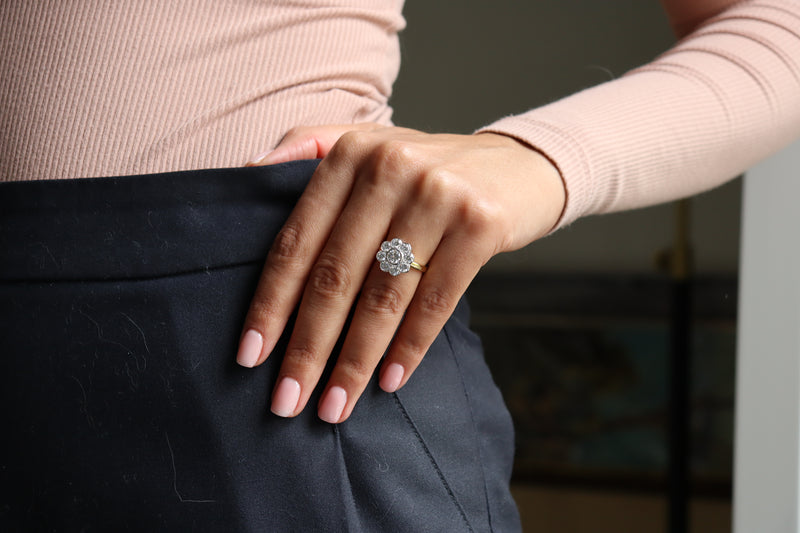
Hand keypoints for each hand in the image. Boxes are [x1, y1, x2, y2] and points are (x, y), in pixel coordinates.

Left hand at [237, 123, 564, 422]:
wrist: (518, 166)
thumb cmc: (428, 170)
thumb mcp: (370, 144)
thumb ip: (309, 148)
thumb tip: (247, 170)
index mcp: (351, 153)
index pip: (297, 240)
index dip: (271, 304)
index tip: (250, 356)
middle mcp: (390, 168)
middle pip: (336, 276)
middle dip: (307, 347)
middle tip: (286, 400)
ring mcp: (438, 196)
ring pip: (384, 296)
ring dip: (355, 361)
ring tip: (333, 407)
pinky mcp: (480, 224)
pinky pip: (435, 301)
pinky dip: (410, 347)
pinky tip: (388, 382)